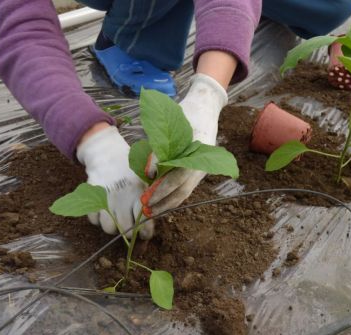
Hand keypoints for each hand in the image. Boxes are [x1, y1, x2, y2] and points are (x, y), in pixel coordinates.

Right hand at [77, 126, 153, 238]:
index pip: (144, 223)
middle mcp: (122, 199)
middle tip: (131, 227)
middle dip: (130, 232)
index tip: (146, 234)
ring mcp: (105, 199)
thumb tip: (158, 216)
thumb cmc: (130, 170)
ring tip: (117, 218)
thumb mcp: (145, 179)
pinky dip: (98, 219)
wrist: (107, 153)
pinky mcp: (91, 198)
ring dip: (113, 226)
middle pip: (126, 230)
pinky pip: (94, 220)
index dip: (146, 233)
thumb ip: (152, 197)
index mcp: (138, 194)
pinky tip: (104, 210)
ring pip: (109, 229)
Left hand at [141, 73, 227, 216]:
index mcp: (198, 154)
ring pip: (184, 193)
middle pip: (182, 190)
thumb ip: (159, 149)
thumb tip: (149, 173)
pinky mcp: (195, 172)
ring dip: (166, 203)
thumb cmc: (186, 113)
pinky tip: (158, 202)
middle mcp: (201, 166)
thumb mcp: (171, 125)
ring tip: (150, 210)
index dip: (162, 187)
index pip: (179, 176)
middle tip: (145, 208)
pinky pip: (184, 188)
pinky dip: (171, 197)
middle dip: (162, 201)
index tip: (147, 194)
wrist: (205, 108)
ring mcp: (200, 170)